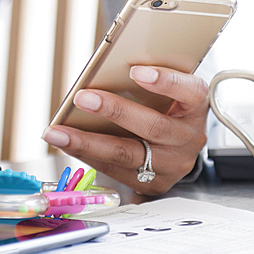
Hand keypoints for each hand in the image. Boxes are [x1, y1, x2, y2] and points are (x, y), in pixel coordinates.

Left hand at [41, 65, 208, 194]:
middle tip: (82, 98)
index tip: (136, 71)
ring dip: (87, 142)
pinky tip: (66, 144)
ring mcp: (173, 165)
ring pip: (128, 154)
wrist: (180, 143)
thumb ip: (146, 78)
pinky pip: (116, 171)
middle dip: (115, 111)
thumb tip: (105, 69)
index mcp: (196, 106)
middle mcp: (189, 138)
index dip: (165, 81)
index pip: (189, 92)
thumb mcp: (168, 88)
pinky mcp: (154, 184)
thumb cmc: (167, 104)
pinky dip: (88, 156)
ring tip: (57, 132)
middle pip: (153, 127)